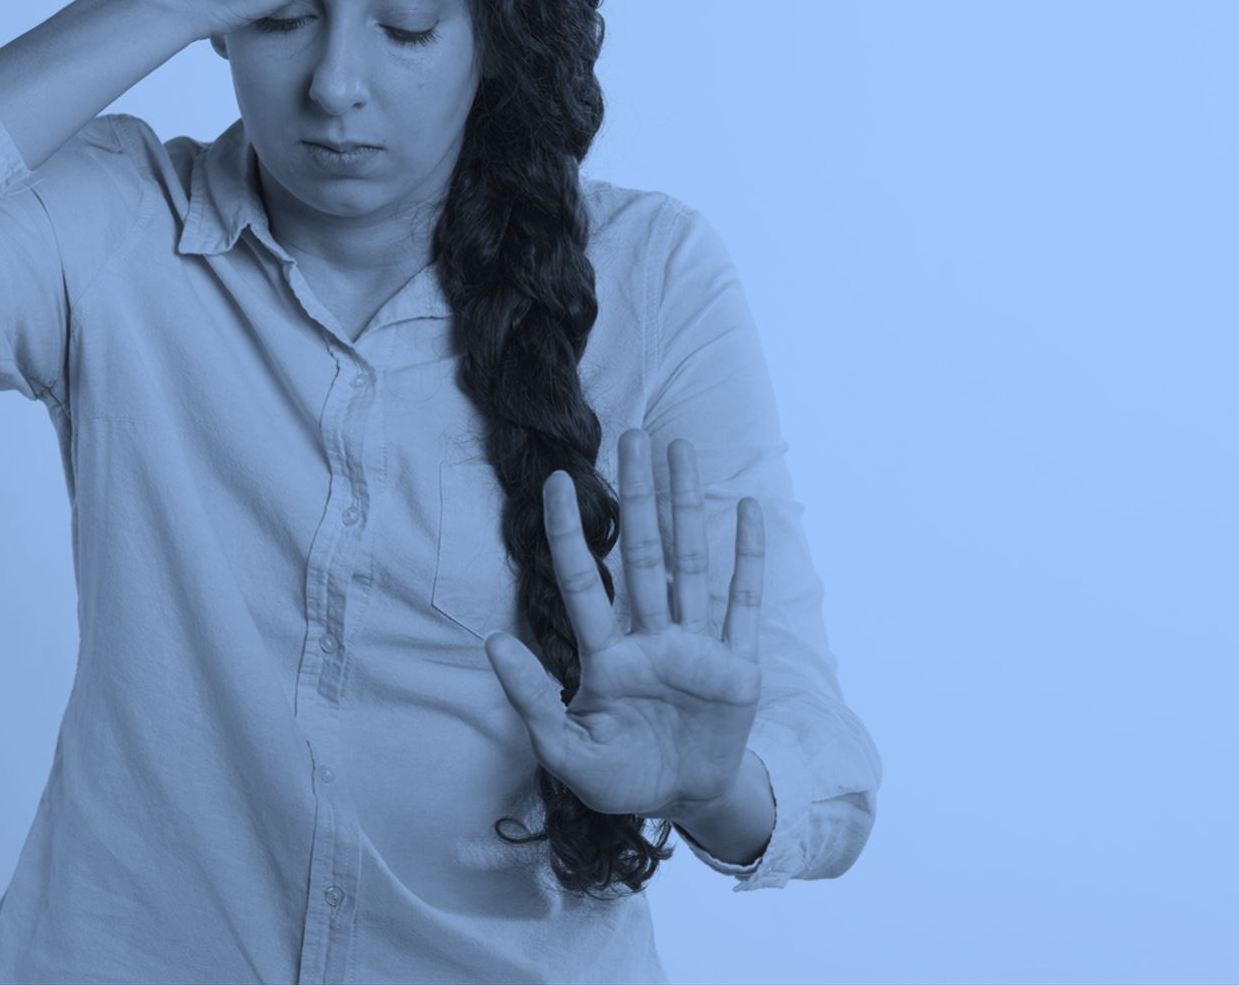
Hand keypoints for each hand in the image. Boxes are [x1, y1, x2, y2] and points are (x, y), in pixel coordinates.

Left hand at [484, 430, 764, 819]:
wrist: (684, 802)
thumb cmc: (619, 777)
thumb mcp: (566, 751)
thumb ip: (531, 699)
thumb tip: (491, 642)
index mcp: (606, 656)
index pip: (582, 580)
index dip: (570, 532)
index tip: (558, 481)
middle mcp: (650, 638)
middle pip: (641, 553)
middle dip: (636, 495)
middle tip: (632, 435)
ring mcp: (696, 646)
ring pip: (690, 562)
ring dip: (686, 506)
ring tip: (680, 450)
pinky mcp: (737, 665)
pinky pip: (742, 602)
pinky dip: (748, 558)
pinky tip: (747, 510)